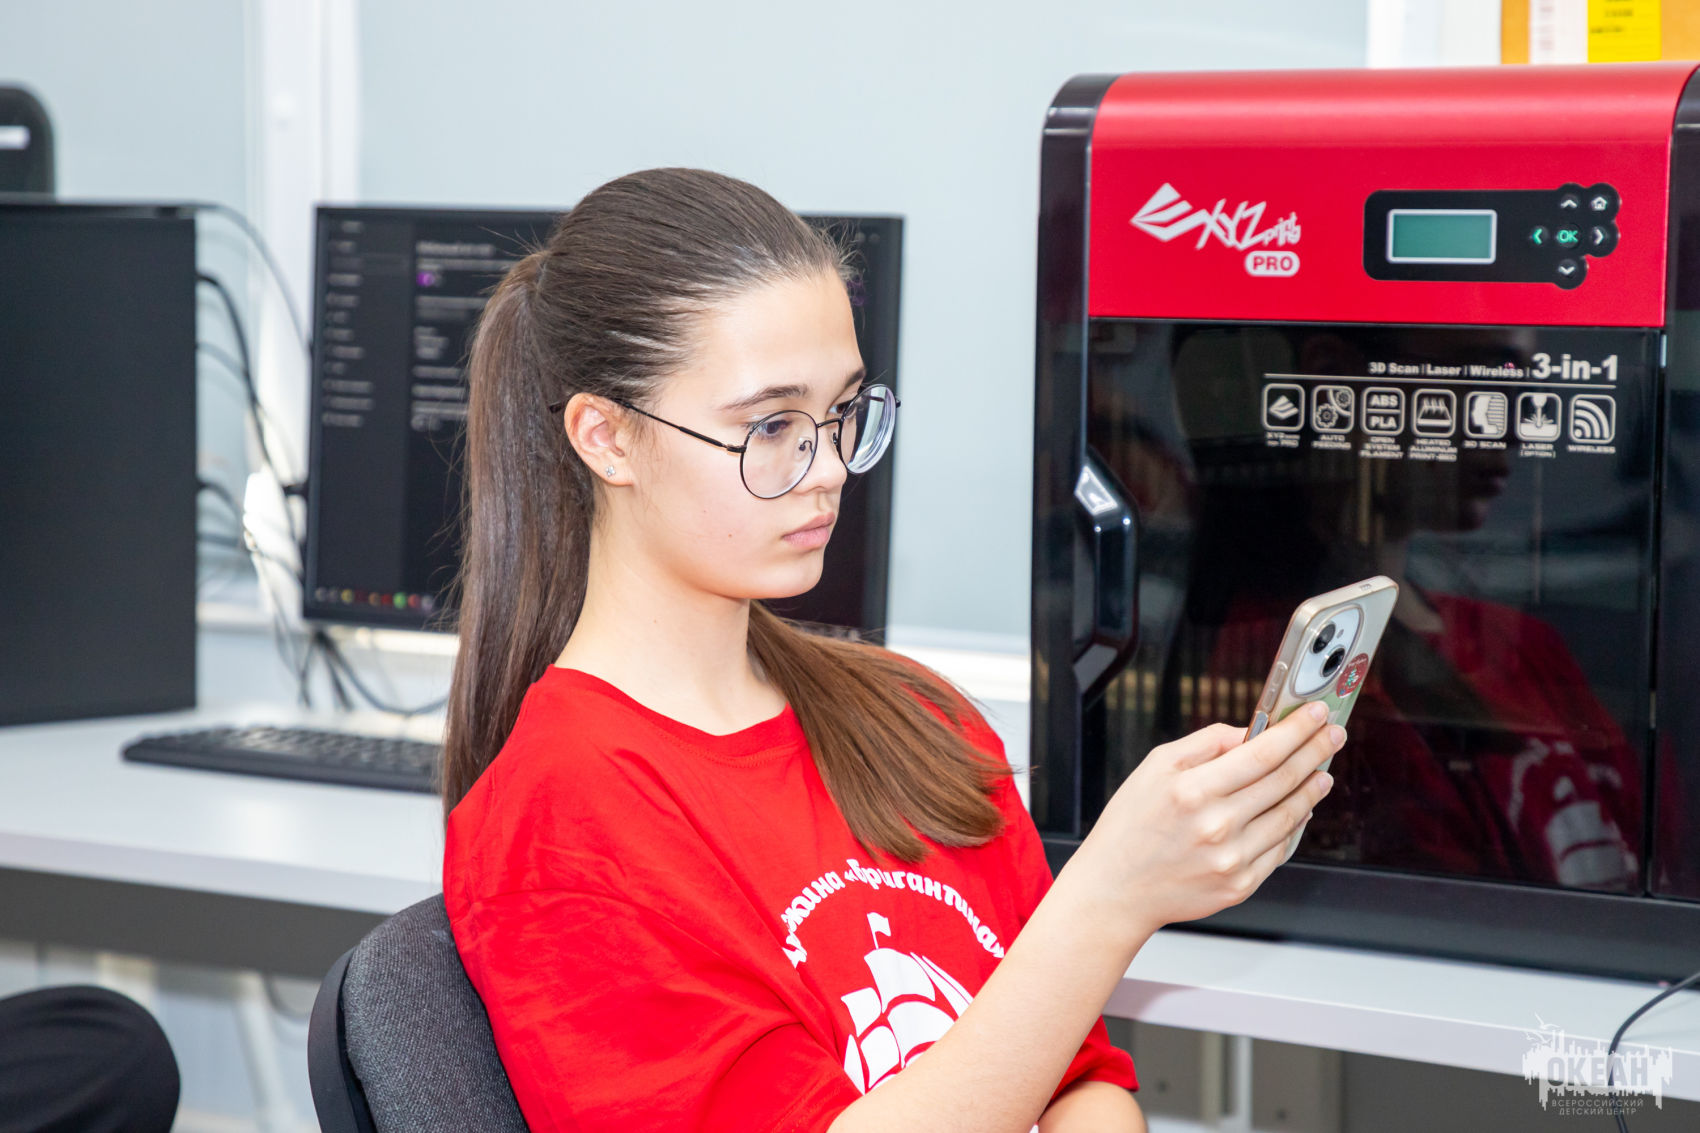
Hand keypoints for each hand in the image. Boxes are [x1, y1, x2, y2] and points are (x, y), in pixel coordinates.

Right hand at [1068, 703, 1341, 941]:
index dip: (1296, 731)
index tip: (1315, 715)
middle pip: (1284, 780)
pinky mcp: (1241, 885)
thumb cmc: (1131, 827)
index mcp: (1193, 790)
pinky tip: (1299, 809)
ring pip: (1290, 815)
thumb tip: (1249, 733)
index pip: (1262, 753)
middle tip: (1331, 735)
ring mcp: (1232, 859)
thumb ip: (1206, 744)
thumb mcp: (1156, 767)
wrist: (1117, 888)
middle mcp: (1216, 825)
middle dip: (1314, 751)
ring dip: (1312, 788)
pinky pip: (1280, 848)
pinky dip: (1295, 825)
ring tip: (1321, 771)